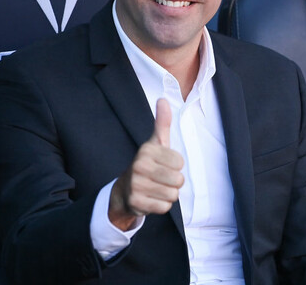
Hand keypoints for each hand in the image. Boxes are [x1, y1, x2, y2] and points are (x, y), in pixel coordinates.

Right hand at [109, 98, 183, 230]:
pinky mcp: (136, 203)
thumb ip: (162, 123)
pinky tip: (151, 199)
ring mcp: (136, 185)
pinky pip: (164, 207)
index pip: (179, 162)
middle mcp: (139, 166)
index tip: (163, 164)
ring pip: (173, 195)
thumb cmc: (147, 164)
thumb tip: (163, 99)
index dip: (175, 166)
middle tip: (160, 179)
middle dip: (173, 182)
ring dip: (168, 194)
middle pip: (178, 180)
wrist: (125, 190)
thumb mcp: (155, 143)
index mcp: (146, 150)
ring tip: (155, 189)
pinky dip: (161, 205)